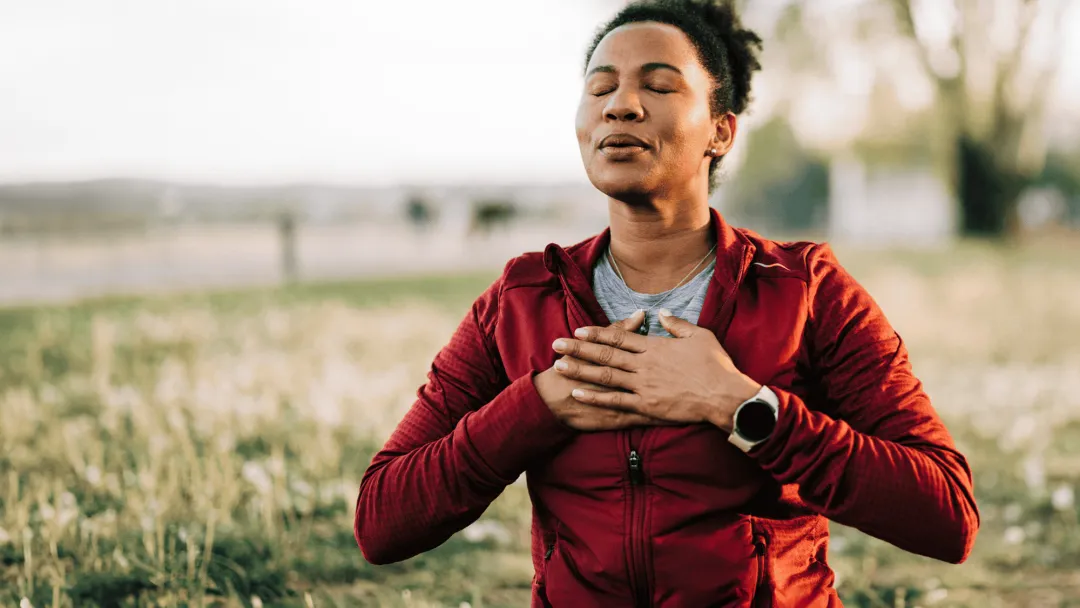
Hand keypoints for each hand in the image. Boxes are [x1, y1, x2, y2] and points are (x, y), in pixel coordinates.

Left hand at [551, 309, 761, 430]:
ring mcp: (643, 386)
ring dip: (580, 370)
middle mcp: (644, 364)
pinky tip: (577, 393)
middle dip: (578, 348)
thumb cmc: (715, 365)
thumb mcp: (699, 336)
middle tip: (556, 344)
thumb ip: (676, 324)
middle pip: (605, 354)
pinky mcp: (646, 406)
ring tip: (559, 366)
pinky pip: (615, 401)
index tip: (579, 330)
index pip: (619, 337)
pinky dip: (595, 397)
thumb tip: (661, 313)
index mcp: (655, 346)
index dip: (597, 333)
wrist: (725, 395)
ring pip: (605, 375)